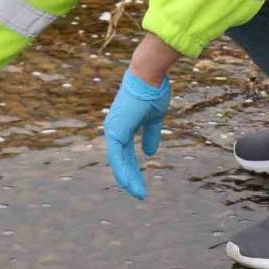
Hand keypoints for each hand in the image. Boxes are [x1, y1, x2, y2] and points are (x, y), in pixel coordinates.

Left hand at [104, 69, 170, 199]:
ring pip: (119, 162)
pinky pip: (118, 156)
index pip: (126, 154)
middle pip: (122, 160)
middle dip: (131, 178)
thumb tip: (149, 153)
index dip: (133, 169)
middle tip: (139, 194)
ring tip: (138, 194)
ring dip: (128, 179)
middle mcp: (115, 129)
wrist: (149, 74)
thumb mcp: (154, 118)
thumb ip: (150, 135)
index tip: (140, 183)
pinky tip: (129, 184)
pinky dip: (123, 171)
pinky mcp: (116, 131)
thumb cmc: (152, 90)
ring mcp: (114, 130)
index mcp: (123, 126)